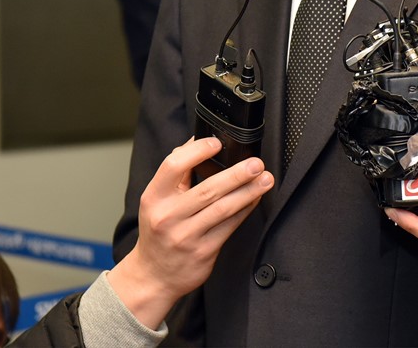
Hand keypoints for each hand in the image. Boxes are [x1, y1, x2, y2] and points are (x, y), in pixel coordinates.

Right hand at [108, 138, 272, 328]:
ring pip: (223, 209)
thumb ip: (176, 172)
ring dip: (248, 191)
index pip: (173, 166)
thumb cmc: (158, 230)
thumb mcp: (156, 199)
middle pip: (207, 189)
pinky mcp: (203, 252)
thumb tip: (198, 142)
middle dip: (237, 174)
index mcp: (154, 197)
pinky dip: (245, 209)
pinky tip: (255, 198)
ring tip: (265, 179)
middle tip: (256, 163)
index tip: (218, 143)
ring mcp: (186, 236)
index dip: (197, 151)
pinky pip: (230, 226)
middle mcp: (168, 216)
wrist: (153, 276)